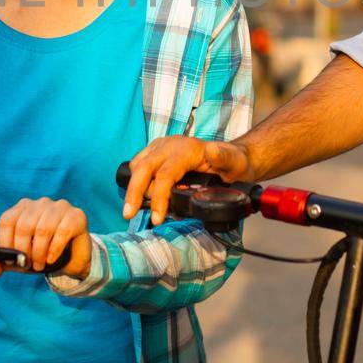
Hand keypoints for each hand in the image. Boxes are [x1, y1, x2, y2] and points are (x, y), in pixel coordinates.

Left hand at [0, 198, 90, 278]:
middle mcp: (40, 203)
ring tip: (39, 265)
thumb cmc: (41, 253)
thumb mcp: (19, 260)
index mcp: (23, 207)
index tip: (10, 260)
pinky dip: (54, 249)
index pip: (7, 220)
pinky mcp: (76, 215)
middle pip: (24, 226)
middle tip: (28, 265)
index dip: (5, 242)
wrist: (72, 257)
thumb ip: (1, 263)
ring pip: (42, 229)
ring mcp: (59, 206)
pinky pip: (62, 232)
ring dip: (39, 252)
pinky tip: (51, 259)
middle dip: (23, 251)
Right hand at [122, 136, 252, 224]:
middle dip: (134, 192)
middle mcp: (171, 145)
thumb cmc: (234, 163)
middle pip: (144, 168)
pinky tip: (139, 197)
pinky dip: (136, 180)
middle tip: (128, 214)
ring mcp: (162, 146)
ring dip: (133, 188)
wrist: (233, 156)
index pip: (165, 174)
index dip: (158, 197)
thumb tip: (212, 151)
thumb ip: (224, 157)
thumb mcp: (234, 162)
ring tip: (133, 210)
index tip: (157, 218)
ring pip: (138, 165)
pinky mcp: (157, 151)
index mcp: (187, 149)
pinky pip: (139, 163)